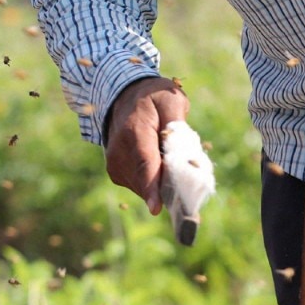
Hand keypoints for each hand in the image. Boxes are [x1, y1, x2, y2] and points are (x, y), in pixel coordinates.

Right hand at [105, 77, 190, 213]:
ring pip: (145, 187)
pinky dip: (153, 182)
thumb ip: (177, 126)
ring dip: (162, 182)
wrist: (122, 96)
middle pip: (147, 180)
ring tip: (166, 157)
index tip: (156, 209)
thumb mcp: (171, 100)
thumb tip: (183, 153)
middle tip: (189, 171)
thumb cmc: (152, 98)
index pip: (145, 164)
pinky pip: (140, 187)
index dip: (152, 188)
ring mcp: (115, 164)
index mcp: (135, 132)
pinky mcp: (115, 173)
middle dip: (170, 186)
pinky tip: (157, 164)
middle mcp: (119, 151)